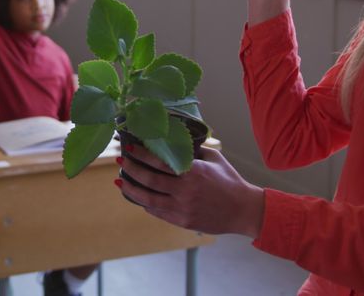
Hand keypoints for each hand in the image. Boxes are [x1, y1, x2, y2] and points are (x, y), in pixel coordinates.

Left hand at [118, 144, 264, 237]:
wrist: (243, 210)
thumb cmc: (229, 181)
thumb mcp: (214, 159)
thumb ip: (194, 150)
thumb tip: (174, 140)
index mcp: (193, 172)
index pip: (160, 162)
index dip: (142, 155)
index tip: (130, 148)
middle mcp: (185, 191)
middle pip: (149, 180)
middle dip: (131, 170)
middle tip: (121, 161)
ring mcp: (182, 208)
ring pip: (148, 199)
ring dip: (131, 189)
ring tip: (120, 181)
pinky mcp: (182, 222)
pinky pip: (157, 212)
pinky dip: (145, 203)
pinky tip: (138, 196)